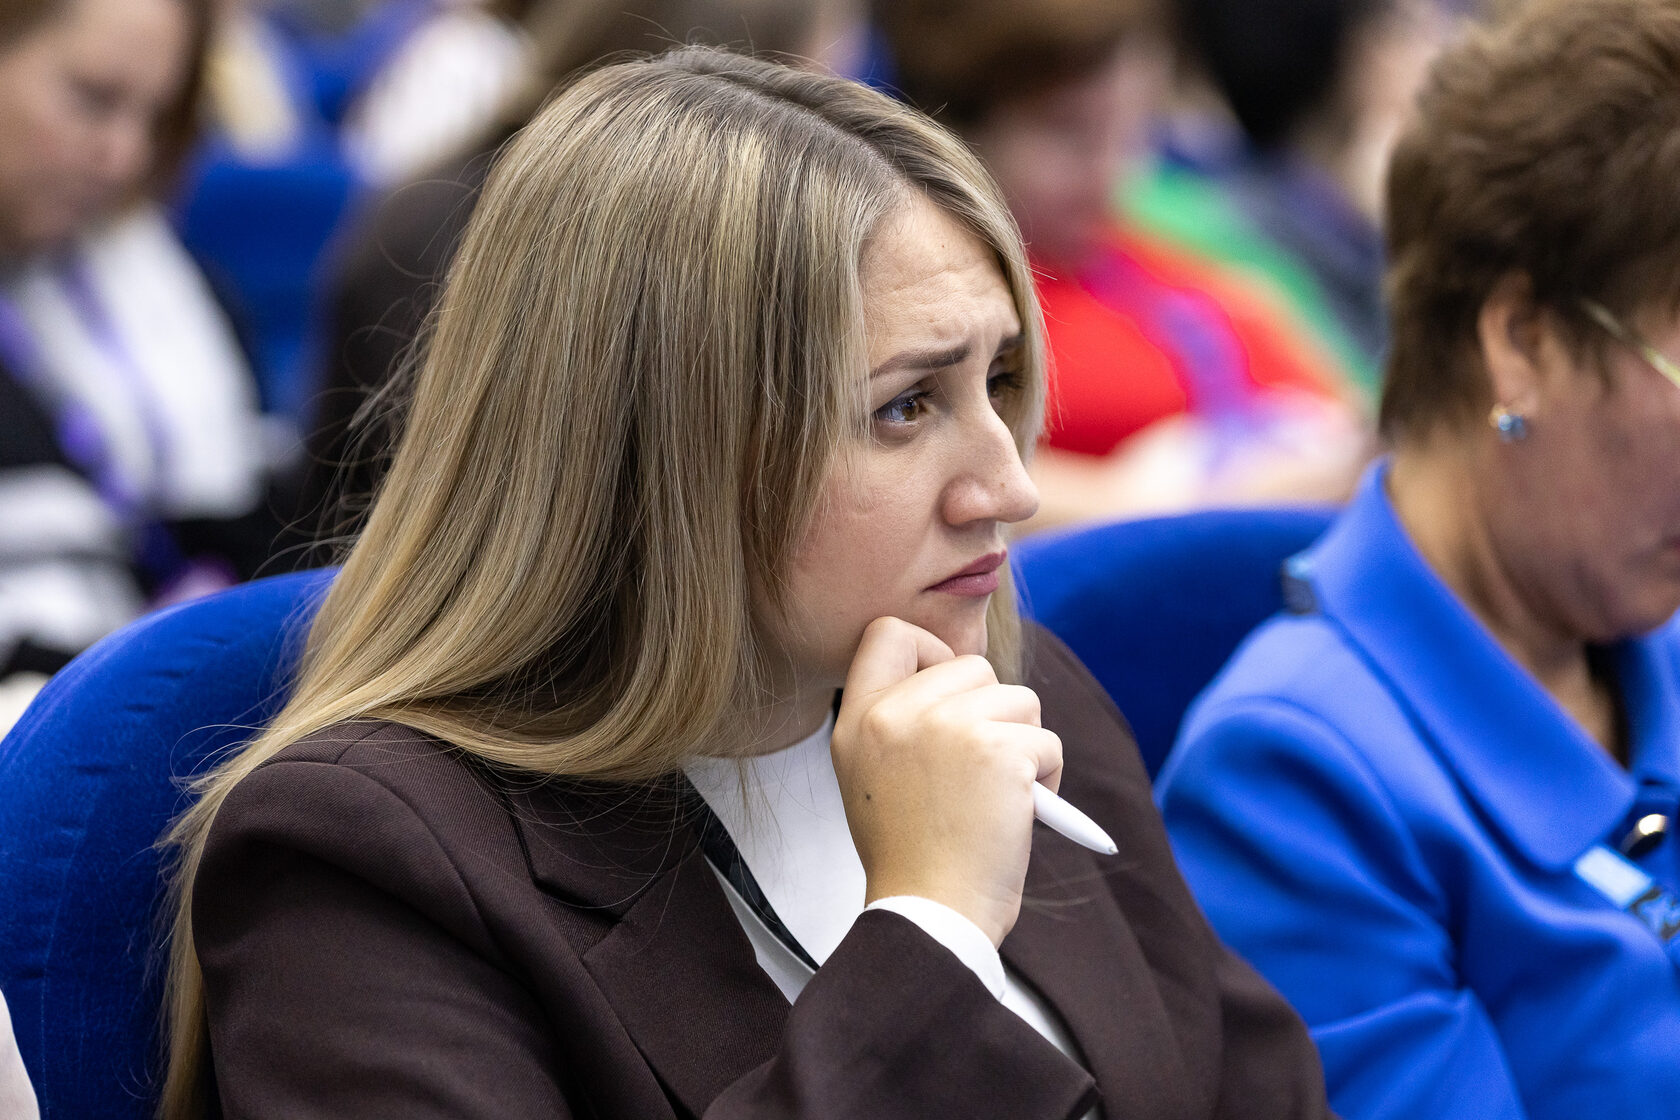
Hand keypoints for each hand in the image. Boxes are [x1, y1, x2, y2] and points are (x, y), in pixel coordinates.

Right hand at [831, 617, 1062, 945]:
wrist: (931, 917)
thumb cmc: (912, 858)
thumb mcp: (871, 777)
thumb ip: (898, 721)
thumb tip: (959, 683)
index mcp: (860, 720)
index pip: (888, 633)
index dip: (930, 653)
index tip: (946, 700)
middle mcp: (897, 713)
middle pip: (972, 665)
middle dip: (992, 712)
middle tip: (980, 771)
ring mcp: (947, 726)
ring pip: (1019, 699)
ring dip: (1025, 745)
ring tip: (1000, 795)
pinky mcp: (999, 751)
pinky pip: (1047, 742)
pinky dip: (1048, 778)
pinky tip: (1020, 813)